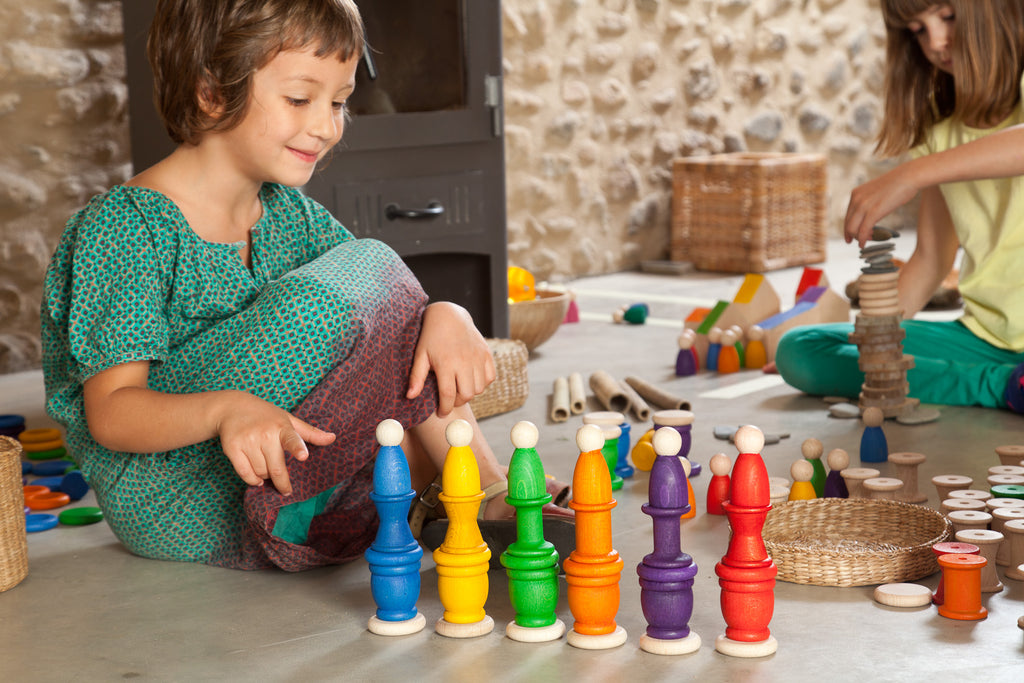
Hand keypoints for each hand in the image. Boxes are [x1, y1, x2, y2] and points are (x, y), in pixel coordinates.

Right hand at [216, 391, 335, 494]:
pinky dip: (252, 480)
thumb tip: (333, 438)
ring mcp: (247, 441)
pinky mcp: (232, 448)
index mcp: (281, 426)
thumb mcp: (288, 419)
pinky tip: (256, 478)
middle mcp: (265, 434)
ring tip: (267, 469)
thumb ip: (309, 432)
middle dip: (282, 483)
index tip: (303, 456)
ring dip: (265, 477)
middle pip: (276, 468)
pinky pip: (245, 474)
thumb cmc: (265, 415)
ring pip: (261, 473)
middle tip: (286, 490)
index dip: (297, 448)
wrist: (232, 407)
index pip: (291, 438)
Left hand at [407, 302, 494, 415]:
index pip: (448, 395)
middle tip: (449, 399)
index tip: (441, 413)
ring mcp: (478, 357)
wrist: (449, 315)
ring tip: (459, 388)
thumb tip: (409, 397)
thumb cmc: (431, 336)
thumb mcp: (420, 355)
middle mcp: (464, 361)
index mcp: (446, 363)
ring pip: (479, 389)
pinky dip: (482, 383)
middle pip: (466, 394)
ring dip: (470, 393)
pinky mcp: (487, 354)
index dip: (444, 408)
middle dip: (457, 402)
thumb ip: (416, 377)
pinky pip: (490, 378)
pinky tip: (471, 379)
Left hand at [844, 162, 921, 246]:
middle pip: (847, 224)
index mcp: (855, 194)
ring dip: (858, 238)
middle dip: (852, 235)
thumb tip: (868, 214)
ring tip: (868, 240)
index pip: (847, 215)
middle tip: (859, 241)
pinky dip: (862, 240)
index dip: (849, 228)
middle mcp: (856, 199)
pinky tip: (864, 244)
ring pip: (852, 229)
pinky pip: (863, 231)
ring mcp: (863, 205)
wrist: (908, 177)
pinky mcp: (873, 212)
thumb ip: (868, 202)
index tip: (853, 236)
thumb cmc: (897, 184)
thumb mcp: (876, 192)